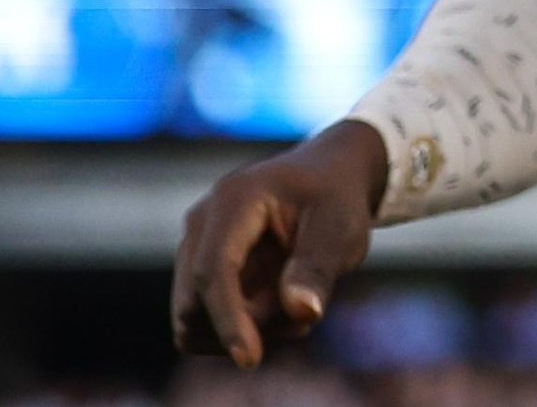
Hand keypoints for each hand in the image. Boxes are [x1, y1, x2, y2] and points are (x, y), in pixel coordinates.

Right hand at [171, 119, 388, 362]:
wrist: (327, 177)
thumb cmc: (336, 199)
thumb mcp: (342, 227)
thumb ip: (319, 267)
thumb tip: (301, 311)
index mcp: (234, 200)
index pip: (214, 270)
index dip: (227, 319)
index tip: (250, 358)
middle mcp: (201, 223)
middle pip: (194, 303)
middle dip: (244, 326)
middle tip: (304, 315)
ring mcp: (194, 246)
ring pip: (195, 318)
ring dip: (244, 329)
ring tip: (298, 306)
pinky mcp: (198, 268)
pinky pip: (204, 319)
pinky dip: (239, 326)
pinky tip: (283, 306)